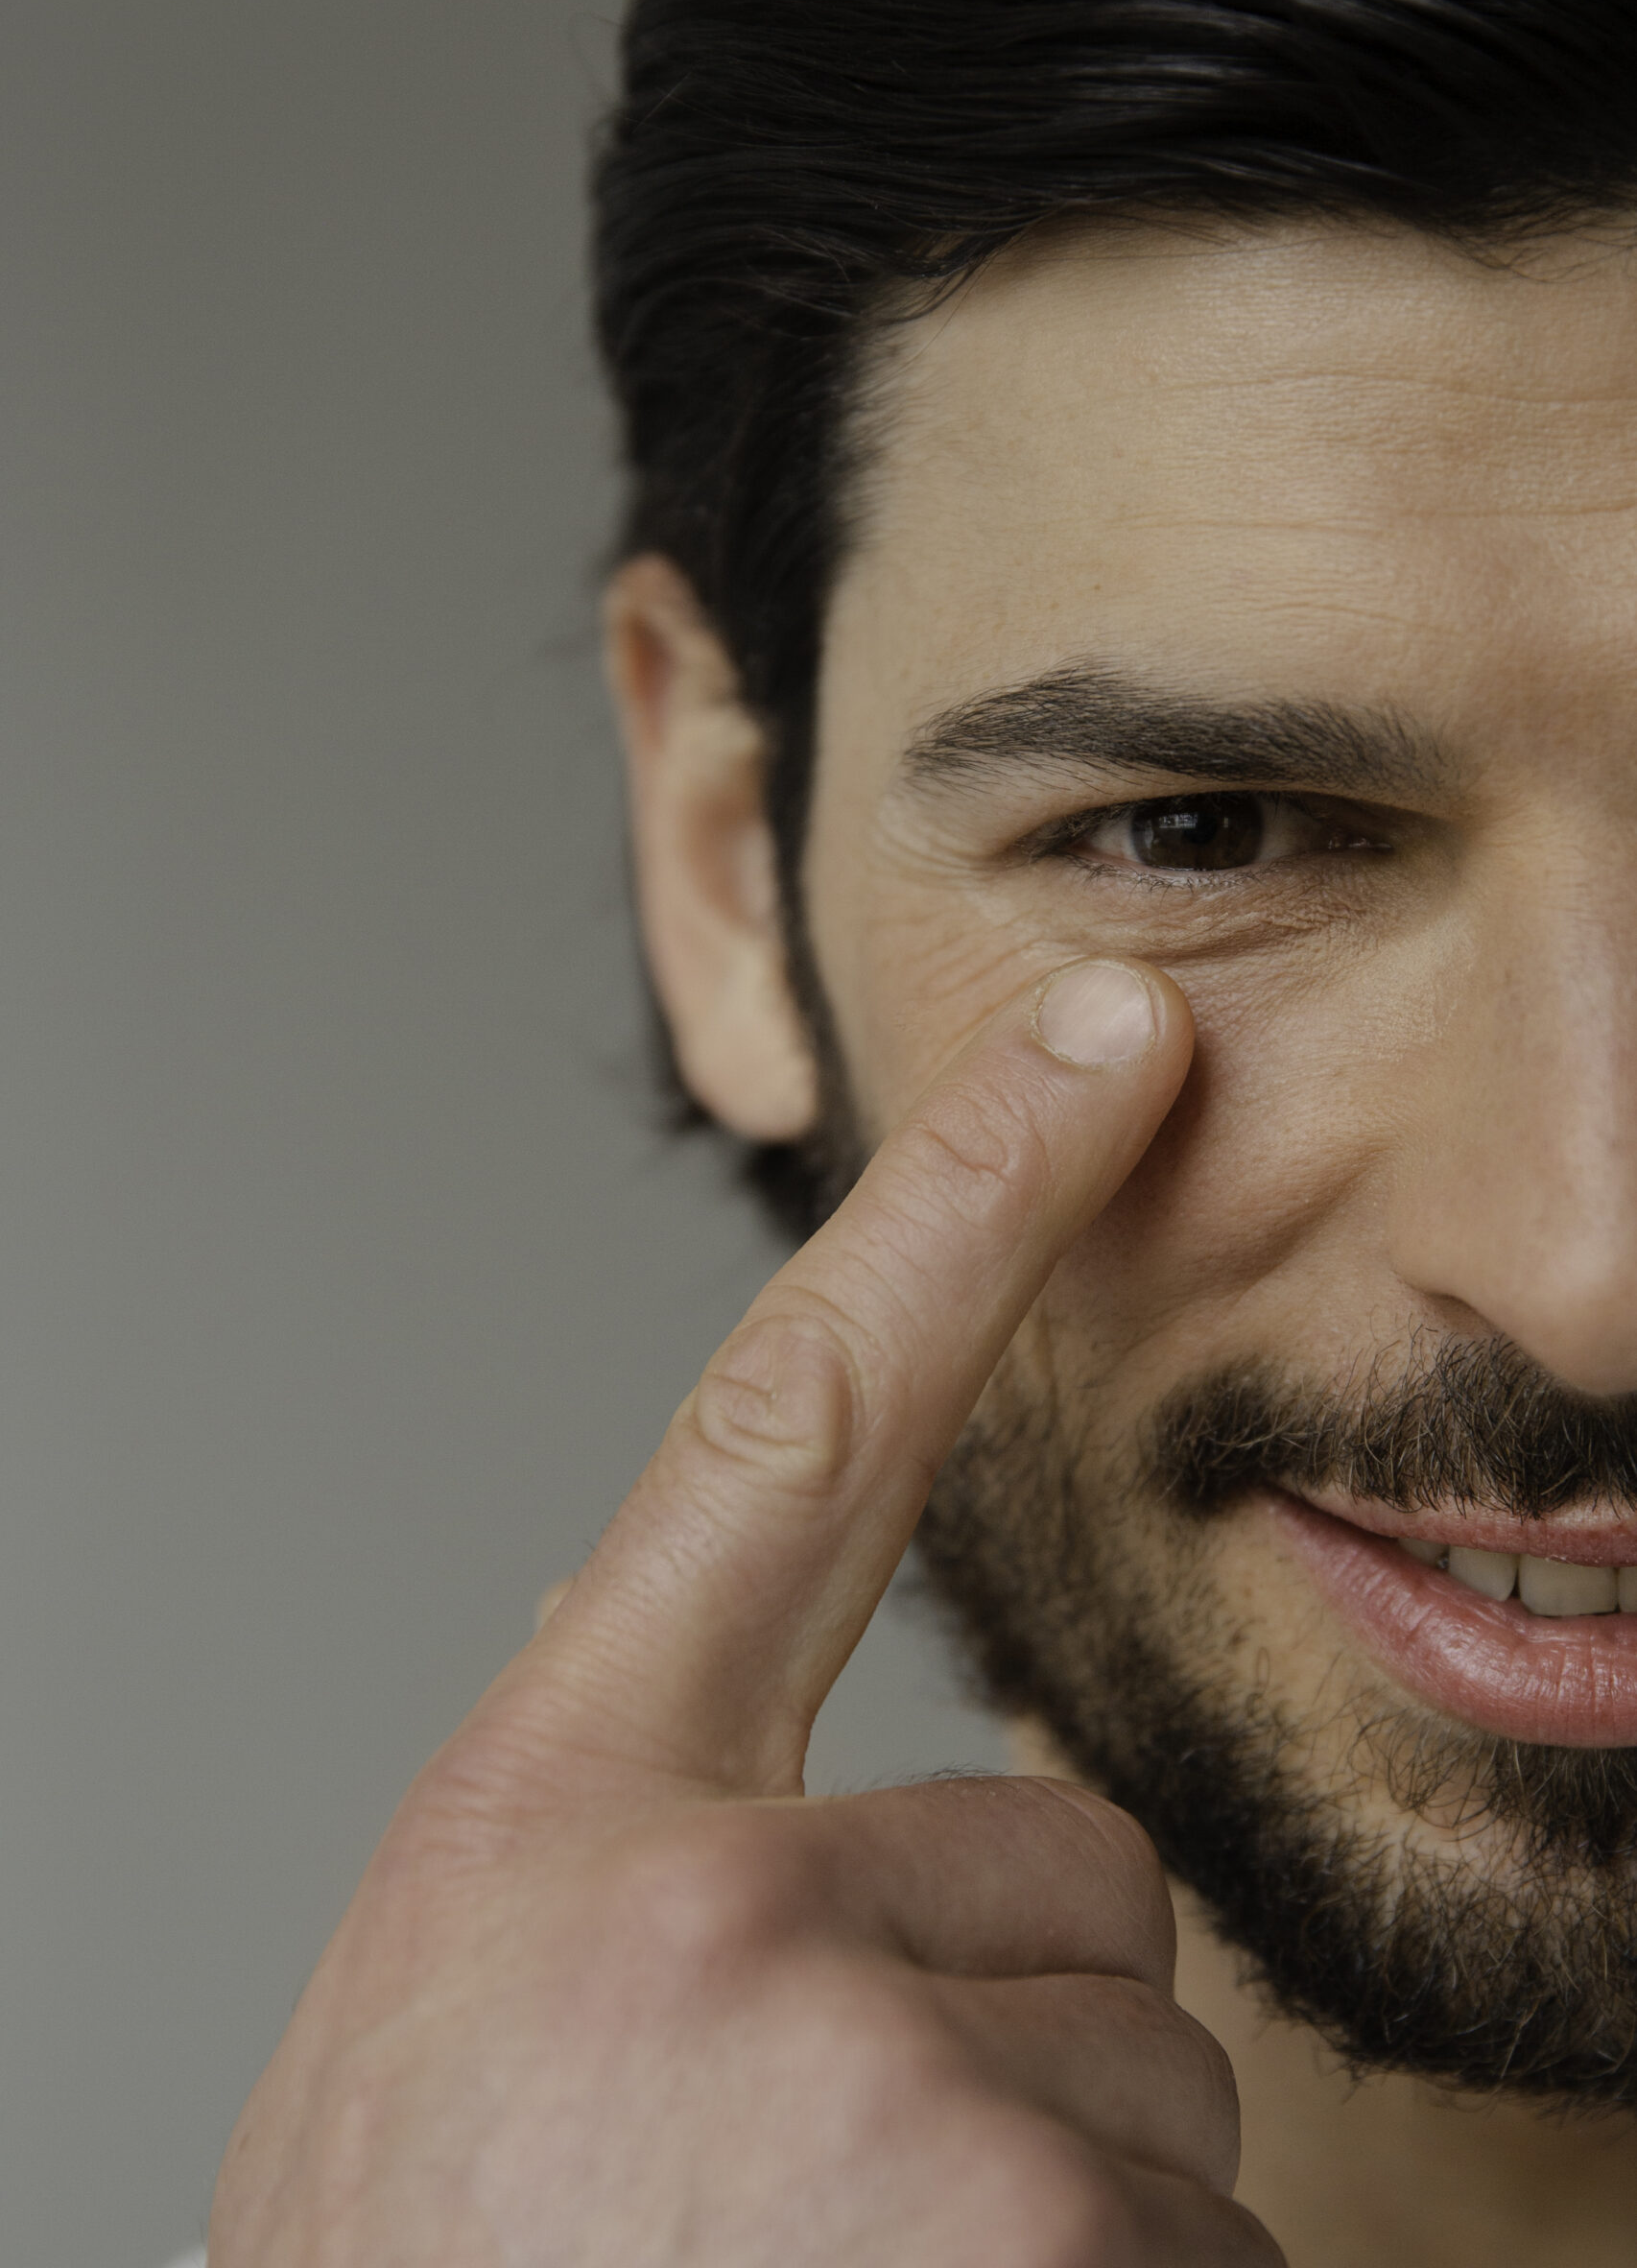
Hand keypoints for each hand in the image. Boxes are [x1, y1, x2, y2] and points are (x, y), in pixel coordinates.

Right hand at [210, 958, 1281, 2265]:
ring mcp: (873, 2086)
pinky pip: (1210, 2255)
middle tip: (811, 2209)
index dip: (958, 1210)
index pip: (792, 1425)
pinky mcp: (1031, 2246)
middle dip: (1005, 2038)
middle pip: (1064, 1874)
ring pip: (1149, 2093)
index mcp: (566, 1814)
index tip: (1111, 1055)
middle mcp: (714, 1900)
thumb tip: (852, 1813)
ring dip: (1051, 2216)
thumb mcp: (470, 2043)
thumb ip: (645, 1870)